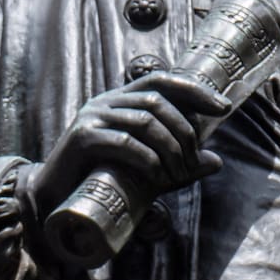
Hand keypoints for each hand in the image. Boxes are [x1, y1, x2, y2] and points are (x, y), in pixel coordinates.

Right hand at [26, 71, 230, 215]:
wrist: (56, 198)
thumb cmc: (104, 180)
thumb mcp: (149, 170)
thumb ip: (180, 164)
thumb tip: (217, 162)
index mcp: (121, 100)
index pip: (163, 81)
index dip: (195, 91)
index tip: (223, 108)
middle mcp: (106, 102)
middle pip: (157, 102)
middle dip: (185, 132)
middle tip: (194, 161)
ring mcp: (92, 118)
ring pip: (144, 121)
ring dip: (170, 148)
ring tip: (178, 173)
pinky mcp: (82, 139)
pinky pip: (123, 142)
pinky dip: (147, 159)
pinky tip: (156, 176)